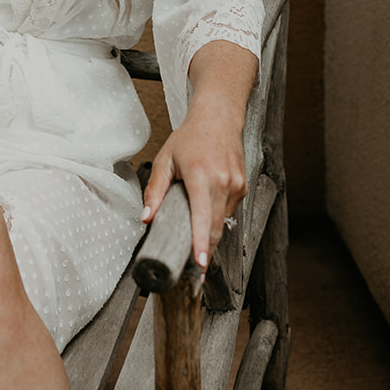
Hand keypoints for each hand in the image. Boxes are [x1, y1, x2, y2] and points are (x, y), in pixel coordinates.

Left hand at [140, 114, 246, 270]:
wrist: (218, 117)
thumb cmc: (190, 137)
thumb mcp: (165, 160)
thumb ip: (155, 191)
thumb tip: (146, 218)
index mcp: (201, 175)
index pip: (202, 218)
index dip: (201, 245)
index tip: (199, 265)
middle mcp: (223, 182)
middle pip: (215, 228)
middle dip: (205, 251)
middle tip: (195, 272)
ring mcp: (236, 185)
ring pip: (222, 221)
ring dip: (209, 231)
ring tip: (194, 228)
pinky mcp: (243, 187)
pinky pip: (228, 210)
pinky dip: (216, 214)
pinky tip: (207, 203)